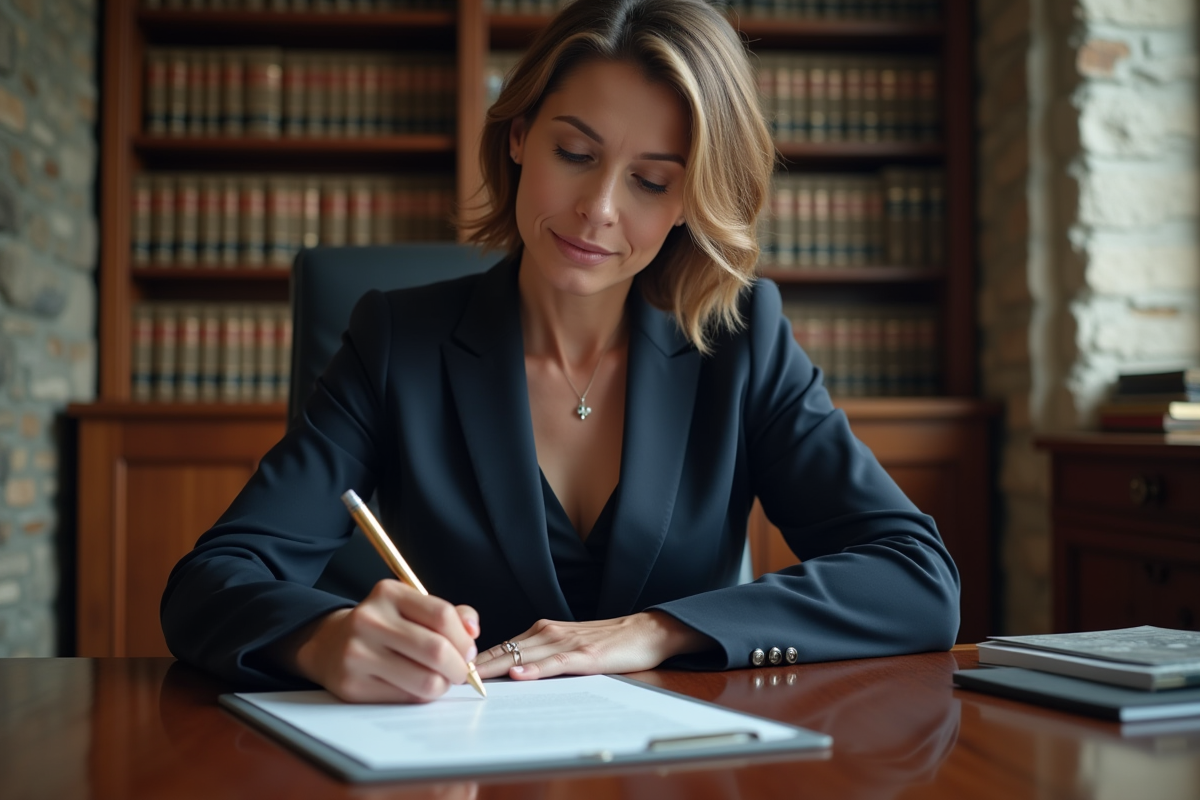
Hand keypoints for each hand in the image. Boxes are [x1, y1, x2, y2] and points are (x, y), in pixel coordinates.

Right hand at [281, 580, 479, 702]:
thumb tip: (473, 631)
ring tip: (440, 680)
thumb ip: (450, 615)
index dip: (464, 638)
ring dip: (443, 685)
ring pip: (425, 680)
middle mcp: (369, 620)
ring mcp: (357, 653)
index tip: (469, 651)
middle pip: (436, 650)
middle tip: (461, 672)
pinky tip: (416, 687)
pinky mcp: (352, 685)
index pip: (442, 615)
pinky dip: (421, 696)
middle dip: (459, 667)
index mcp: (388, 593)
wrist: (330, 645)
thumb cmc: (384, 627)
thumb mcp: (412, 608)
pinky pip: (406, 698)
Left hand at [473, 611, 713, 680]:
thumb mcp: (567, 646)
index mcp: (542, 631)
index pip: (500, 646)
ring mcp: (567, 643)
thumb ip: (539, 655)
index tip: (449, 671)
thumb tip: (508, 673)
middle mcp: (549, 632)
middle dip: (475, 665)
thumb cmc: (607, 641)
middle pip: (504, 650)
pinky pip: (556, 663)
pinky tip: (520, 676)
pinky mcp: (586, 655)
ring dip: (496, 668)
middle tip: (447, 677)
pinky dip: (536, 670)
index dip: (474, 660)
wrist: (645, 631)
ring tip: (471, 678)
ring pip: (523, 656)